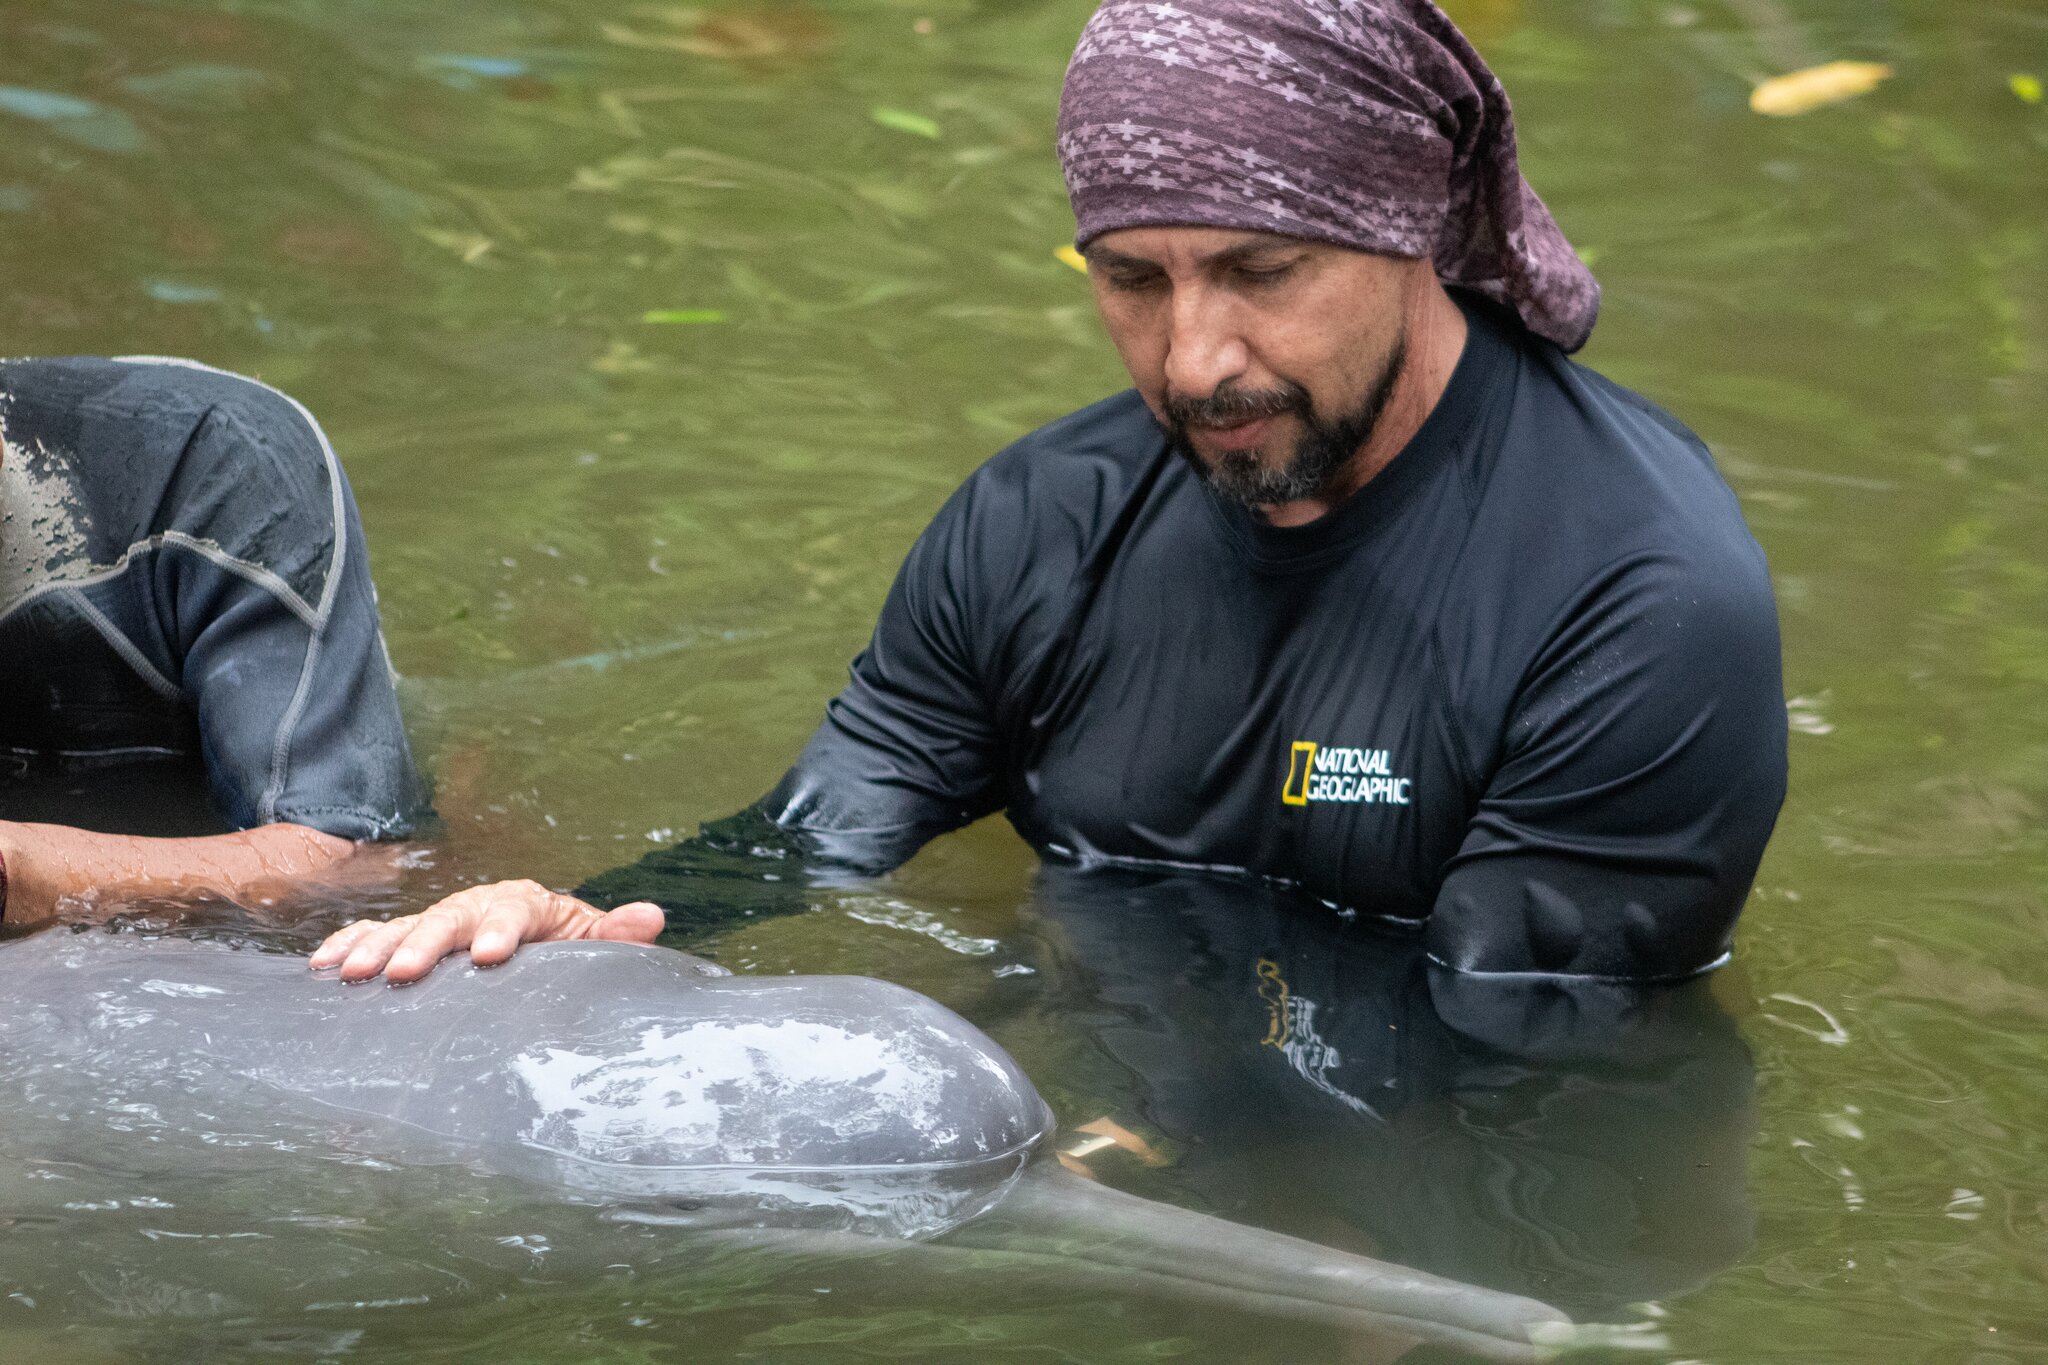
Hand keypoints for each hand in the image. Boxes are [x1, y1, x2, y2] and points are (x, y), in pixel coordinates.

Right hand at [309, 880, 662, 983]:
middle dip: (427, 943)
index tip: (492, 956)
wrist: (533, 947)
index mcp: (525, 905)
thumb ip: (616, 934)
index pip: (514, 910)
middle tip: (406, 973)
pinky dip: (349, 944)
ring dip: (378, 946)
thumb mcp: (592, 942)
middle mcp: (478, 907)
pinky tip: (323, 966)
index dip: (502, 930)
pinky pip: (375, 935)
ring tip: (352, 972)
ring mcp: (440, 922)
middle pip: (451, 917)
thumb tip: (652, 916)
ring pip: (406, 927)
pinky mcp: (410, 938)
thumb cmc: (565, 950)